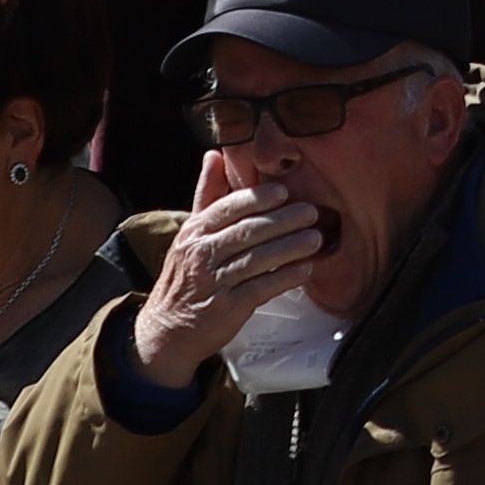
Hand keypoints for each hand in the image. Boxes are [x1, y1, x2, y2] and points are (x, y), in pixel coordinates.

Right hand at [133, 149, 335, 387]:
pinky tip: (305, 269)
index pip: (227, 208)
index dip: (257, 199)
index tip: (284, 192)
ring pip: (257, 259)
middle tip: (311, 212)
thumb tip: (214, 154)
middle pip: (247, 232)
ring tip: (316, 238)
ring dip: (290, 247)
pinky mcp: (226, 308)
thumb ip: (207, 194)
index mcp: (194, 232)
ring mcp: (213, 282)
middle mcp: (200, 254)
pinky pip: (261, 288)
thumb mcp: (190, 233)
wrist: (167, 329)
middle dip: (283, 221)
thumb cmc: (186, 275)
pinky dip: (285, 277)